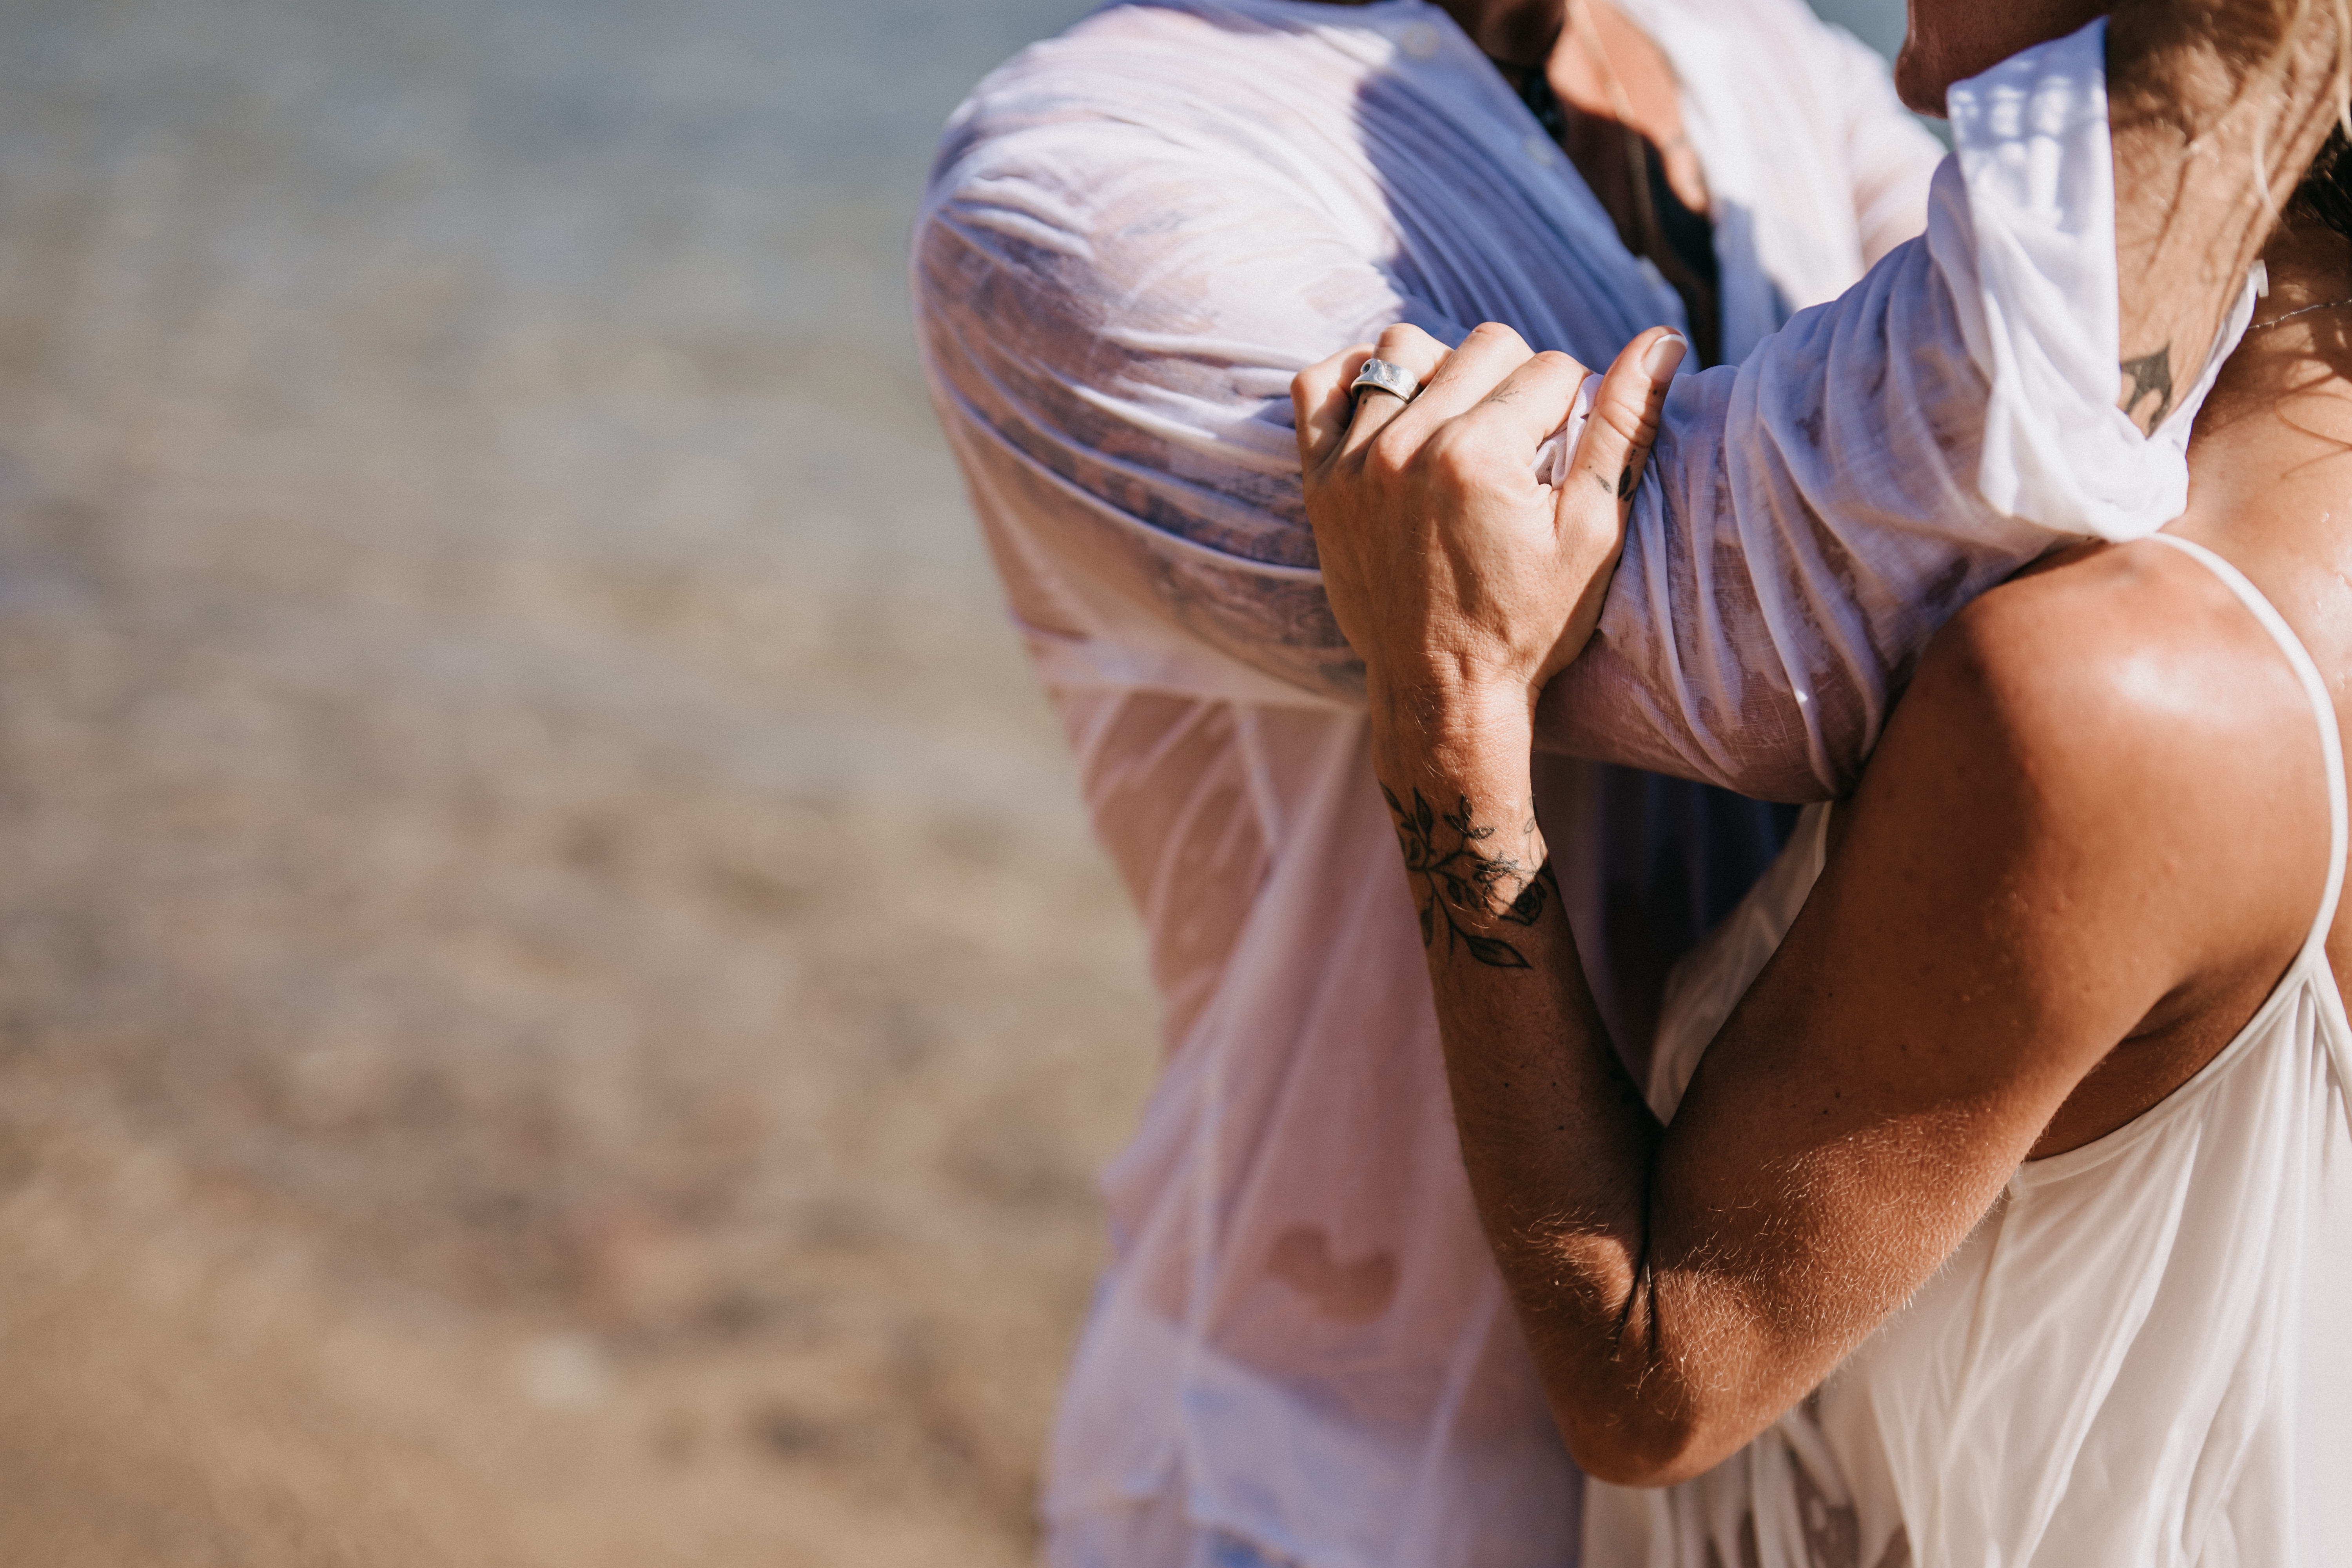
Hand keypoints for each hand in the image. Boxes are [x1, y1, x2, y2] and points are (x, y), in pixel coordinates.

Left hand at [1290, 320, 1686, 738]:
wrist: (1443, 691)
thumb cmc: (1528, 623)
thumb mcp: (1593, 532)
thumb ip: (1625, 429)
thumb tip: (1664, 341)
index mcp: (1480, 454)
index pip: (1551, 368)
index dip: (1574, 403)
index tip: (1566, 448)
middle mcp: (1408, 445)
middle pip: (1485, 347)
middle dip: (1518, 383)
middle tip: (1521, 443)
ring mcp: (1355, 462)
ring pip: (1404, 349)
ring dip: (1443, 370)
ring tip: (1462, 422)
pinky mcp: (1320, 481)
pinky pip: (1319, 386)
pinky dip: (1354, 379)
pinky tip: (1391, 406)